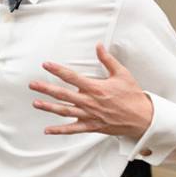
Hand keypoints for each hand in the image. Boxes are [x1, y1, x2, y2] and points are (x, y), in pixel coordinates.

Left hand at [29, 43, 153, 138]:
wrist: (143, 118)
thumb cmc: (133, 96)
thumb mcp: (122, 74)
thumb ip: (107, 60)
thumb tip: (99, 46)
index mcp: (95, 88)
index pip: (71, 77)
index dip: (57, 70)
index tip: (46, 65)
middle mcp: (89, 102)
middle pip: (63, 94)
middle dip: (46, 89)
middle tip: (32, 84)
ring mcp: (89, 115)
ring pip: (64, 111)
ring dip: (48, 107)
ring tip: (35, 103)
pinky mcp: (92, 126)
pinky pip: (73, 129)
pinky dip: (60, 130)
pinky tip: (47, 130)